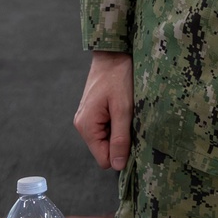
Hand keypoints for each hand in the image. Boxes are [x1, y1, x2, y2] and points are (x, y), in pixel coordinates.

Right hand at [74, 52, 133, 169]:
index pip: (104, 159)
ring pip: (107, 139)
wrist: (113, 52)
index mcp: (86, 126)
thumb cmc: (119, 77)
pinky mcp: (94, 112)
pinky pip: (107, 128)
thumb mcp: (123, 109)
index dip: (120, 154)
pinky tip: (124, 108)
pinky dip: (118, 122)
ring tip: (128, 112)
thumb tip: (117, 165)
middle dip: (121, 141)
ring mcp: (87, 118)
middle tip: (132, 121)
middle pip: (105, 150)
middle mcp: (82, 125)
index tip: (134, 139)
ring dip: (120, 131)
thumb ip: (120, 138)